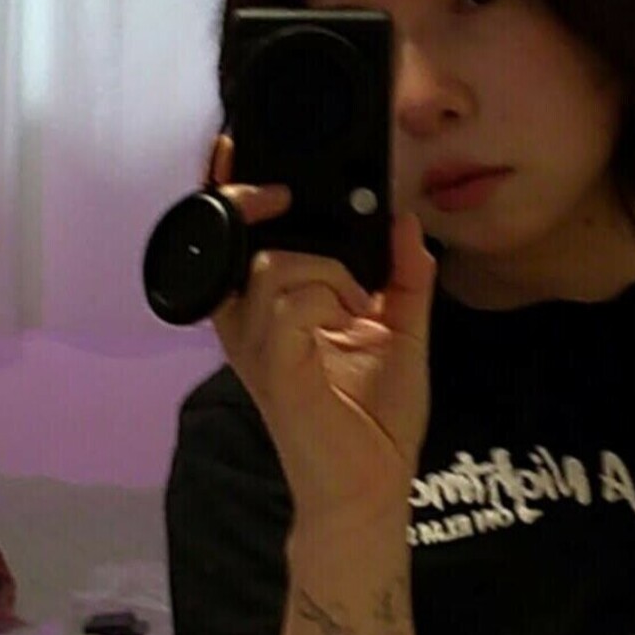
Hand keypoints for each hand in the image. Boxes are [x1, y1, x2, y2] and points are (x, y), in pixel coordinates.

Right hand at [208, 136, 436, 532]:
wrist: (370, 488)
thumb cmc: (376, 418)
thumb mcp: (402, 331)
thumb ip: (404, 275)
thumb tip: (406, 219)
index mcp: (271, 311)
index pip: (236, 240)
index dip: (228, 191)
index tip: (234, 147)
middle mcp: (251, 323)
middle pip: (233, 238)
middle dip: (253, 201)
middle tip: (287, 195)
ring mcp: (256, 344)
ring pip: (271, 263)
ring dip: (324, 269)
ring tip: (353, 304)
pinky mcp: (273, 366)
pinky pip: (287, 300)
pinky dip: (326, 295)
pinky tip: (348, 319)